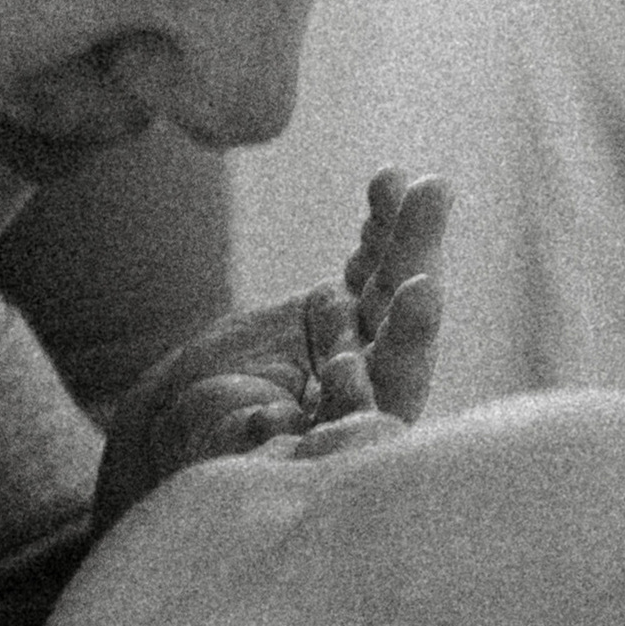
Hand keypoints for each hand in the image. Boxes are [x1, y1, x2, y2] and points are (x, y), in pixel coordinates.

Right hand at [92, 168, 447, 532]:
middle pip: (403, 324)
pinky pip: (370, 266)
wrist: (192, 413)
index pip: (392, 386)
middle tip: (432, 206)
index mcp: (355, 431)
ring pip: (393, 286)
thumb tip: (275, 422)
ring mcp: (364, 343)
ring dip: (409, 233)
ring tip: (427, 183)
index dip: (406, 340)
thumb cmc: (203, 441)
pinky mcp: (348, 312)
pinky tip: (390, 182)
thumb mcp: (217, 443)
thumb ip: (247, 437)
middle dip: (417, 263)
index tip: (417, 291)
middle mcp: (375, 387)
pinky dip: (380, 227)